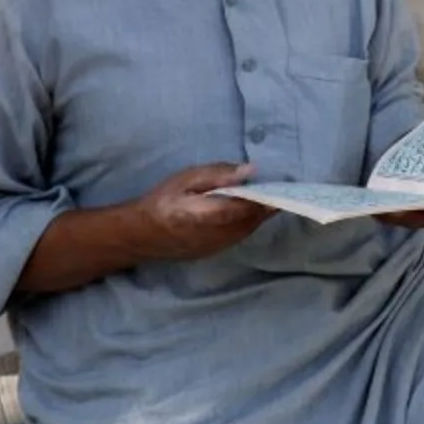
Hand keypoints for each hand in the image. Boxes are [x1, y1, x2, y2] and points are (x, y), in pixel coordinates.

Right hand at [131, 162, 272, 260]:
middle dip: (267, 205)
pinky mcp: (212, 252)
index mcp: (211, 215)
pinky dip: (247, 223)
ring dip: (258, 215)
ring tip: (266, 196)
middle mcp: (218, 235)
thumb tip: (251, 170)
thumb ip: (219, 175)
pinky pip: (238, 236)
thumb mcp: (187, 179)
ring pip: (248, 230)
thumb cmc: (163, 201)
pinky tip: (246, 211)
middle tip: (278, 187)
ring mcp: (216, 247)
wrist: (138, 235)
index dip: (269, 198)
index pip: (250, 209)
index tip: (285, 186)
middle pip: (253, 221)